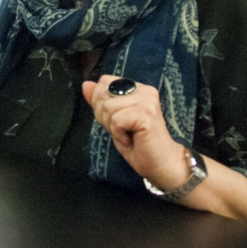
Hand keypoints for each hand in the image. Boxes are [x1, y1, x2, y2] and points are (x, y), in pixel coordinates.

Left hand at [82, 76, 189, 191]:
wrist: (160, 165)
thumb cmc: (138, 144)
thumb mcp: (113, 120)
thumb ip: (100, 102)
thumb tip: (86, 84)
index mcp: (138, 88)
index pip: (105, 82)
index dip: (101, 102)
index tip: (116, 120)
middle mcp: (145, 90)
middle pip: (103, 94)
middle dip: (104, 116)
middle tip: (123, 130)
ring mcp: (147, 101)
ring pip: (108, 107)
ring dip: (112, 127)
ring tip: (128, 135)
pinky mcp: (147, 114)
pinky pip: (116, 120)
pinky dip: (118, 134)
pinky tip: (131, 140)